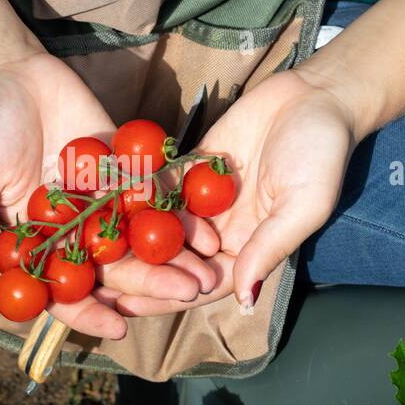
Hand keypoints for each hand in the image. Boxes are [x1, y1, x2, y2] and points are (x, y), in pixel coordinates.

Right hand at [0, 0, 214, 337]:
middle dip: (152, 283)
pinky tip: (210, 228)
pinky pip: (157, 195)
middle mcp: (73, 232)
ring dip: (176, 257)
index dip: (89, 312)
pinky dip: (183, 212)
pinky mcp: (126, 171)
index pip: (63, 292)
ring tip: (209, 271)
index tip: (119, 327)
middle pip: (115, 268)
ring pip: (142, 238)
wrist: (10, 70)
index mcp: (36, 246)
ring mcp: (102, 203)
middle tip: (188, 294)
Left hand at [112, 70, 358, 315]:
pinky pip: (160, 181)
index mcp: (248, 247)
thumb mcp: (302, 205)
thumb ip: (269, 249)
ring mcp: (204, 197)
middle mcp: (222, 228)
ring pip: (160, 223)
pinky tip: (96, 198)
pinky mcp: (192, 164)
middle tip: (91, 284)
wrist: (317, 96)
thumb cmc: (321, 154)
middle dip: (135, 272)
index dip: (166, 296)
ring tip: (83, 247)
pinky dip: (132, 190)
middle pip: (173, 258)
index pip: (202, 282)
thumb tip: (244, 299)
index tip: (129, 308)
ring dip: (126, 235)